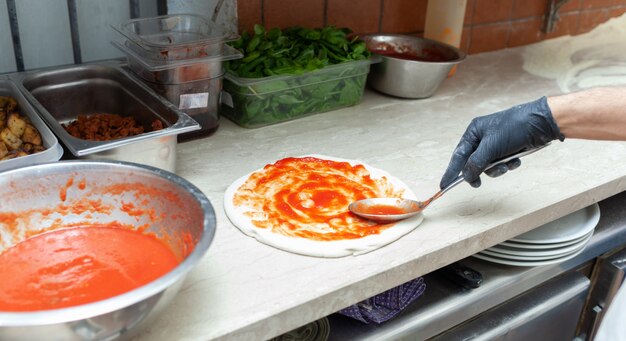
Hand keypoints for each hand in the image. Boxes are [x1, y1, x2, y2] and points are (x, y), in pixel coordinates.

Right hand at [440, 97, 563, 188]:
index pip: (458, 155)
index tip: (444, 185)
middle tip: (478, 183)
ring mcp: (495, 144)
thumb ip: (476, 163)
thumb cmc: (514, 128)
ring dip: (497, 168)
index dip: (451, 171)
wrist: (542, 123)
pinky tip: (516, 160)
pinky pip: (502, 163)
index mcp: (474, 132)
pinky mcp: (508, 148)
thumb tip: (466, 176)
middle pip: (473, 162)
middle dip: (480, 171)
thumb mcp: (492, 147)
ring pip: (488, 165)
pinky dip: (508, 164)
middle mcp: (482, 137)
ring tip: (507, 164)